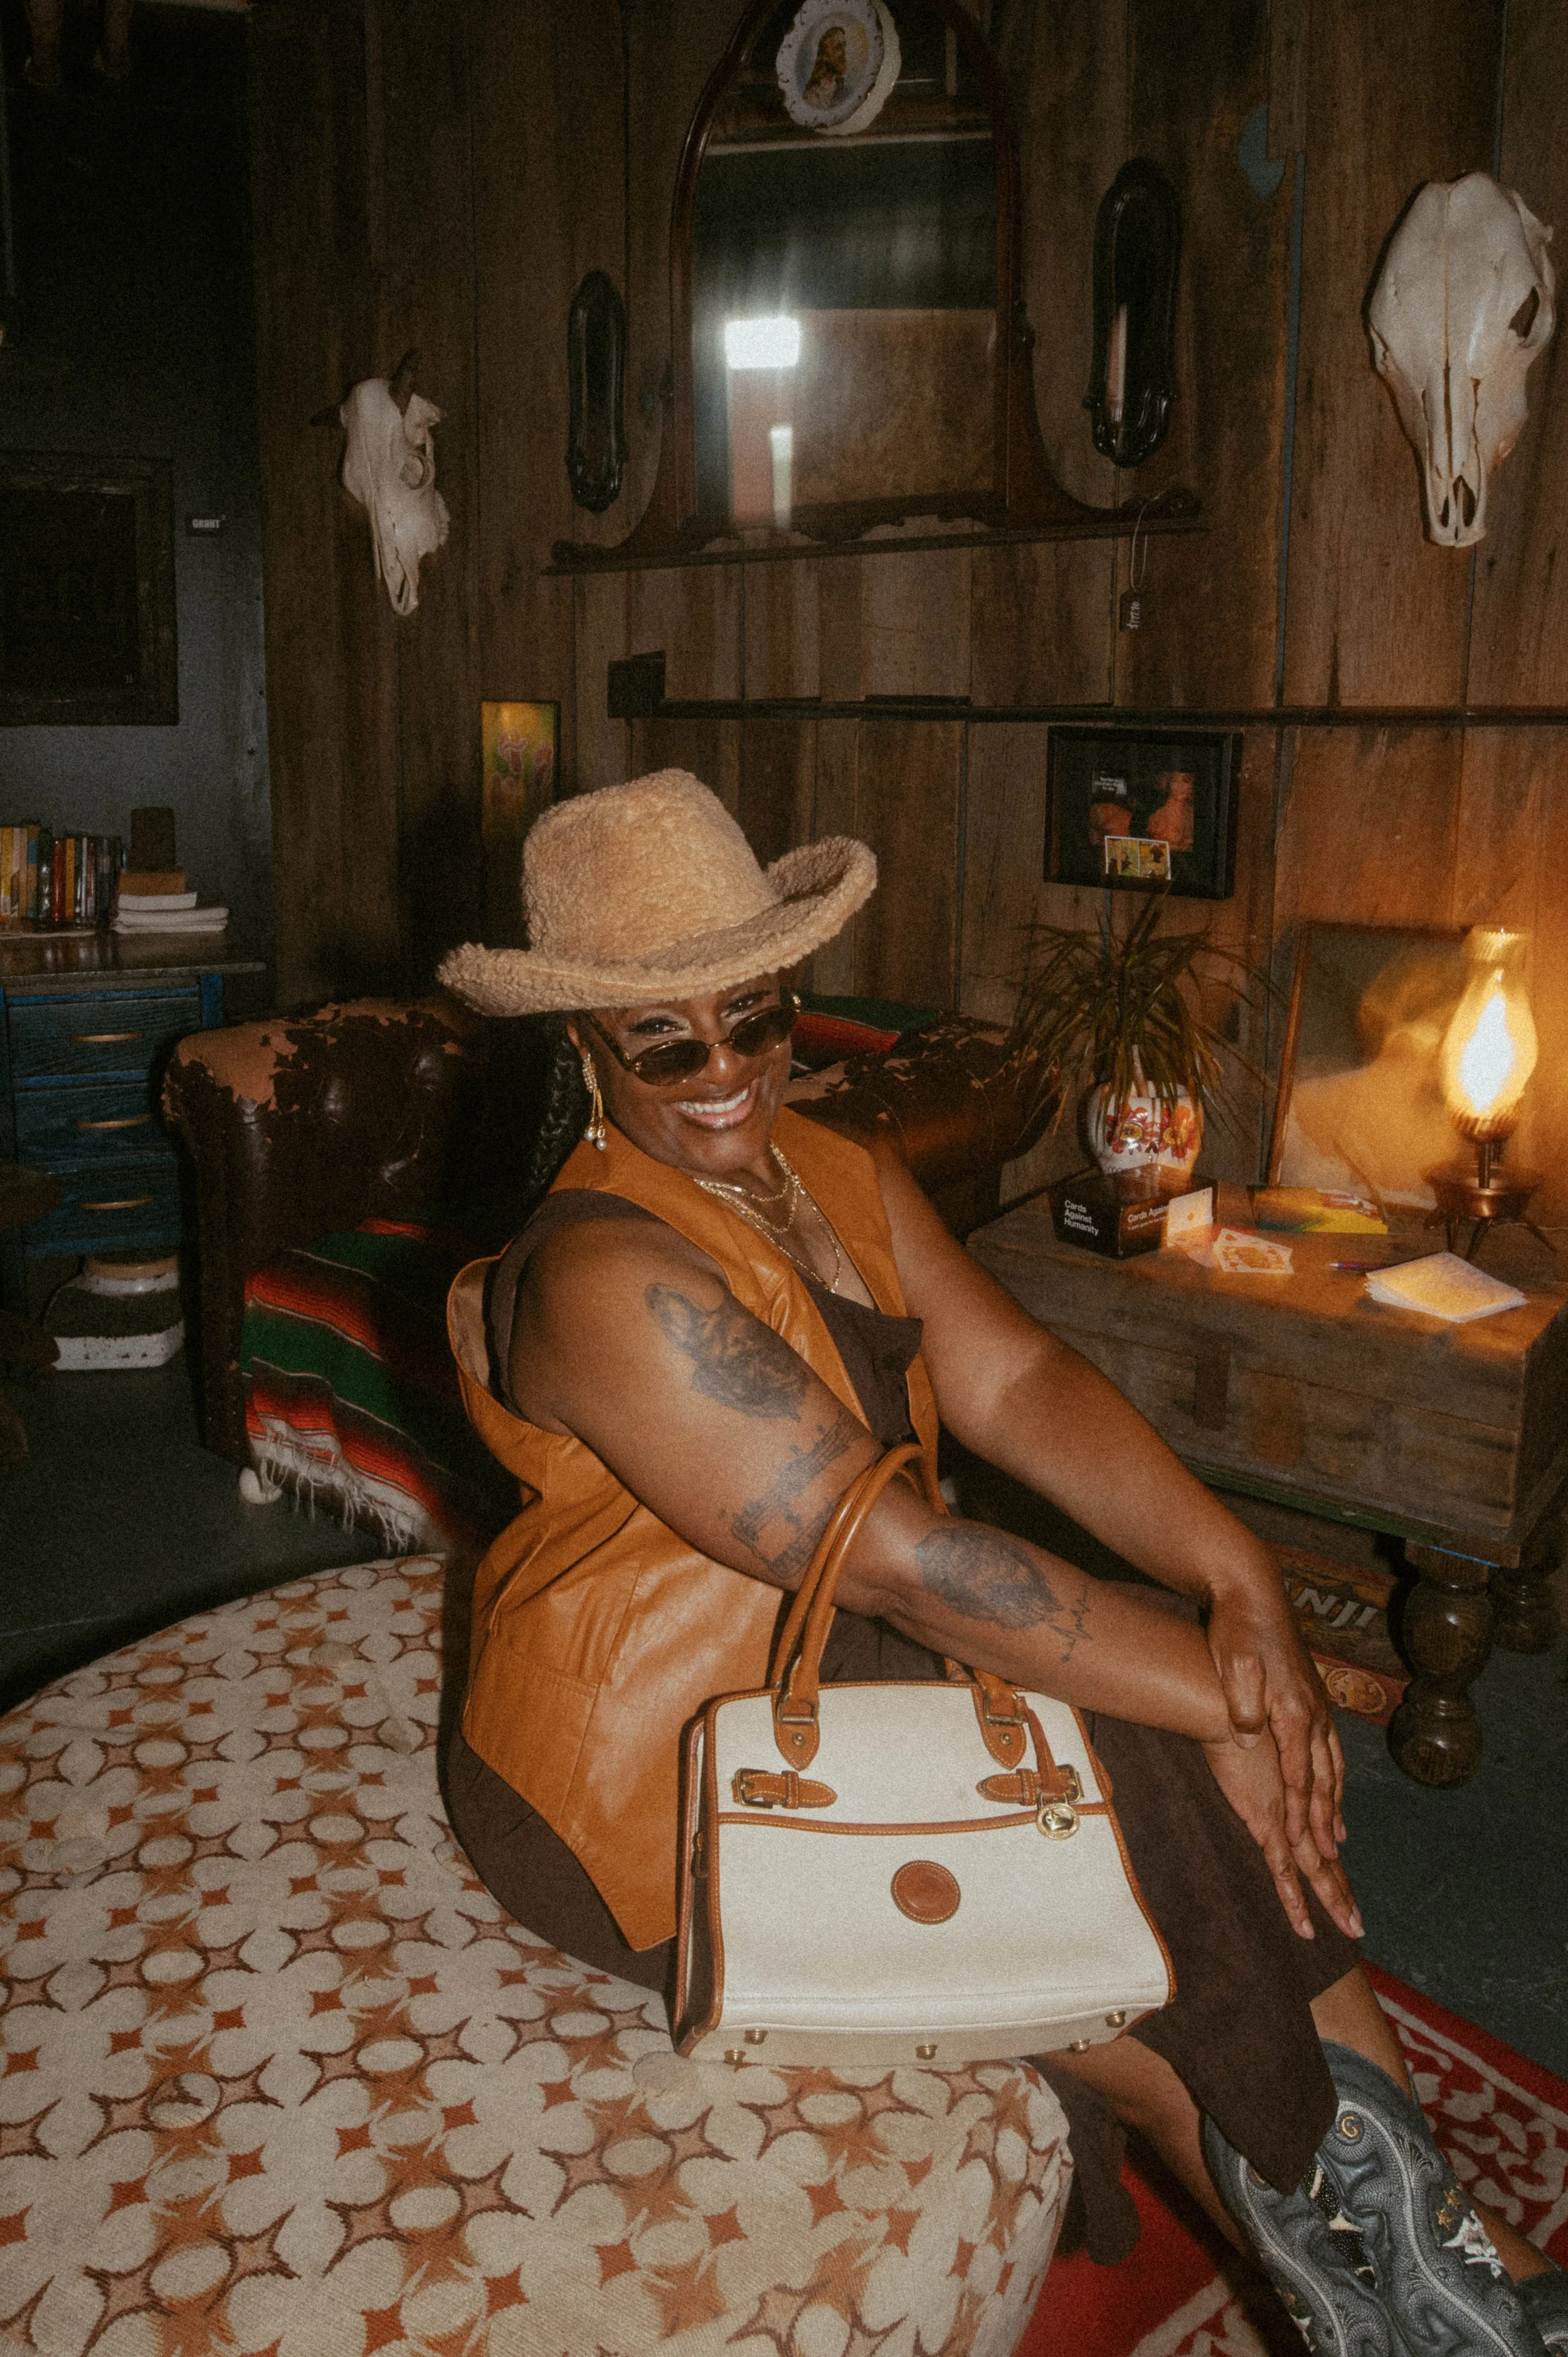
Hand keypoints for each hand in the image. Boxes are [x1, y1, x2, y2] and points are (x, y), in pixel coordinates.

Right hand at [1201, 1725, 1363, 1944]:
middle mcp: (1297, 1810)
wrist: (1226, 1706)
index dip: (1332, 1864)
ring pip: (1315, 1872)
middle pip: (1326, 1861)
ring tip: (1353, 1930)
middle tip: (1359, 1925)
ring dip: (1334, 1901)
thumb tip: (1257, 1760)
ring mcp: (1284, 1818)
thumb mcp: (1252, 1742)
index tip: (1344, 1888)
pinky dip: (1294, 1901)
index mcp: (1295, 1795)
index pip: (1319, 1838)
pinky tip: (1305, 1928)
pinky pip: (1283, 1872)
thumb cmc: (1235, 1716)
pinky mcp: (1265, 1823)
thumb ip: (1261, 1759)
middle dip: (1342, 1894)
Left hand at [1205, 1576, 1344, 1860]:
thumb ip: (1242, 1705)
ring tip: (1337, 1839)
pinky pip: (1331, 1748)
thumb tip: (1250, 1738)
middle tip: (1329, 1863)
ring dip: (1335, 1804)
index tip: (1299, 1849)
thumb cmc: (1236, 1629)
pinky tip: (1335, 1787)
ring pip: (1332, 1766)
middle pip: (1323, 1778)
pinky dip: (1335, 1776)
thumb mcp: (1232, 1664)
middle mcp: (1313, 1711)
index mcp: (1293, 1708)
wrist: (1253, 1590)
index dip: (1300, 1814)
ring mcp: (1318, 1704)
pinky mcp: (1314, 1697)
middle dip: (1325, 1822)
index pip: (1299, 1775)